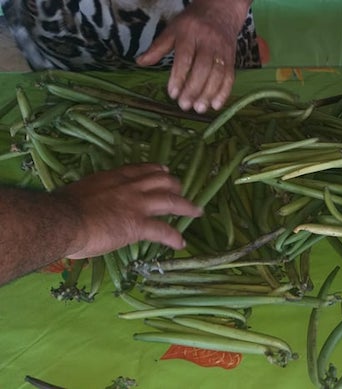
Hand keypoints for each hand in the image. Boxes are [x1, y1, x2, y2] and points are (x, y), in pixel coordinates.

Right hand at [59, 164, 202, 258]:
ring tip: (196, 211)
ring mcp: (137, 205)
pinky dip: (175, 237)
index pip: (140, 170)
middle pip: (162, 181)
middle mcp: (130, 187)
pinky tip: (181, 243)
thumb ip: (93, 196)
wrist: (62, 219)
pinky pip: (164, 231)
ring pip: (171, 201)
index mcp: (114, 178)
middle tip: (181, 190)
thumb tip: (90, 206)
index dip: (155, 170)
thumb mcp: (81, 193)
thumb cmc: (63, 208)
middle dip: (174, 185)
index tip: (163, 170)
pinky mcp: (139, 225)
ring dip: (187, 206)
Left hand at [136, 0, 250, 112]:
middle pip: (203, 68)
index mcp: (190, 33)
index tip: (172, 94)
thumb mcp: (173, 29)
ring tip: (199, 108)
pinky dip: (224, 92)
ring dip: (209, 94)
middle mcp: (208, 42)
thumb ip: (158, 47)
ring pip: (218, 74)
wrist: (221, 10)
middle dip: (194, 89)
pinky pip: (230, 77)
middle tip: (184, 105)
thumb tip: (140, 62)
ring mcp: (222, 50)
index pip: (185, 57)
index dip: (179, 77)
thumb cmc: (193, 22)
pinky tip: (216, 105)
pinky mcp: (232, 58)